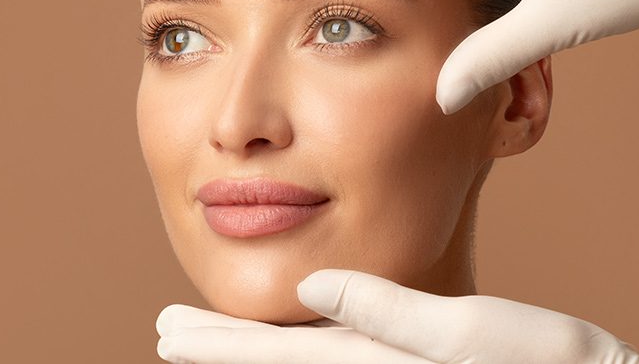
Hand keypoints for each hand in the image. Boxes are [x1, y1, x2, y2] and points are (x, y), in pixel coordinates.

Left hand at [157, 269, 638, 362]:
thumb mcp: (473, 332)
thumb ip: (388, 313)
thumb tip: (311, 283)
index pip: (278, 355)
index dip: (219, 343)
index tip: (168, 330)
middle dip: (219, 350)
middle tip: (165, 335)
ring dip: (249, 353)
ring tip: (206, 341)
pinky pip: (339, 360)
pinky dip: (297, 353)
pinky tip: (290, 338)